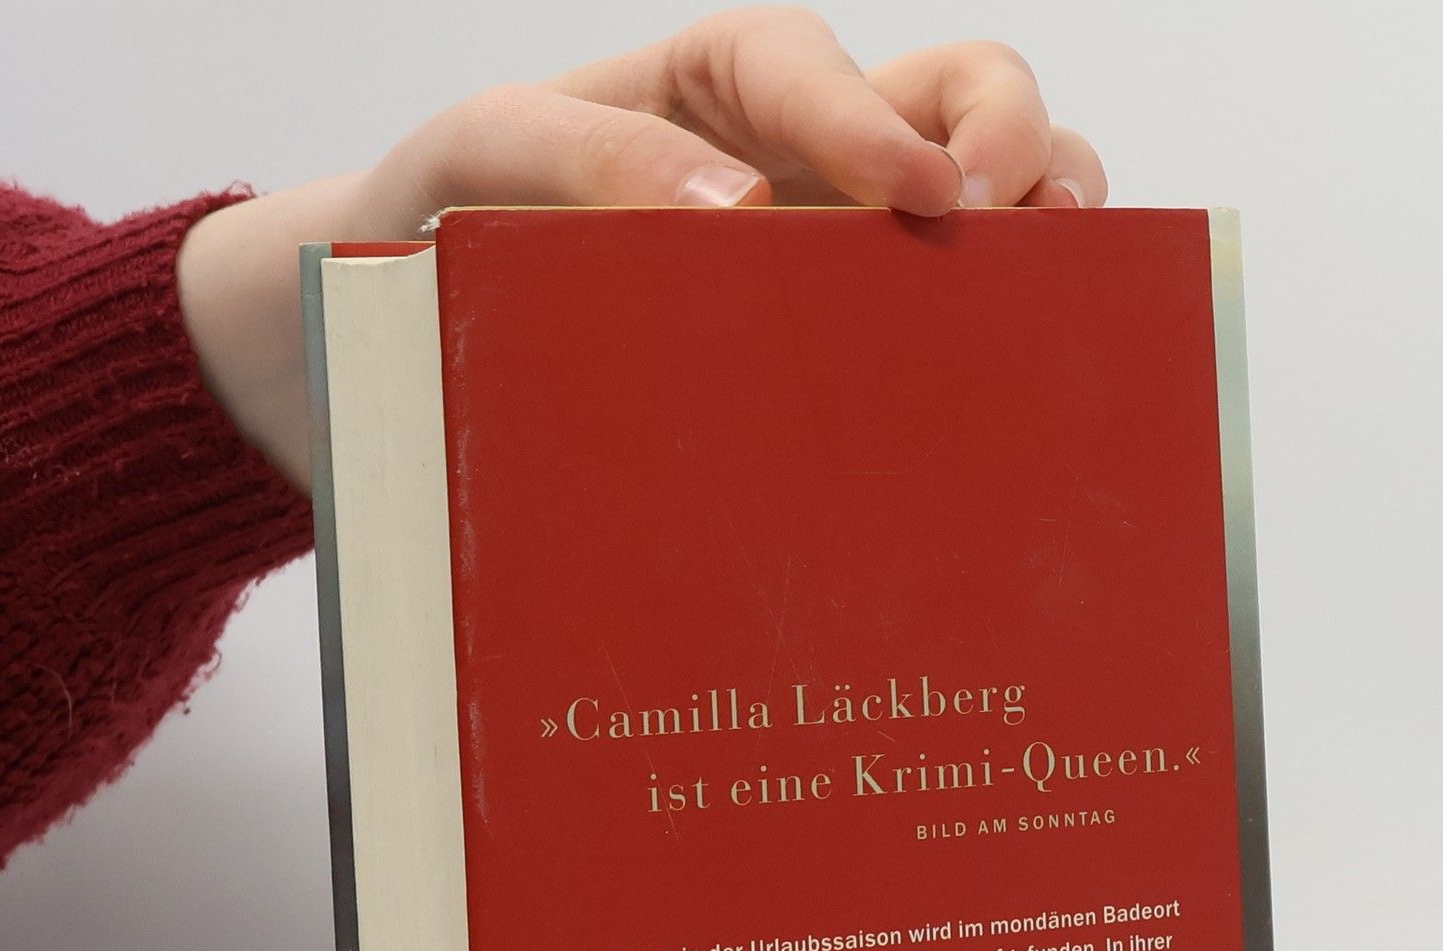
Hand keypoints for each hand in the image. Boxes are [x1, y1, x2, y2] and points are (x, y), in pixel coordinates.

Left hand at [177, 8, 1106, 489]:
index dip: (879, 118)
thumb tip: (738, 207)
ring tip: (1051, 299)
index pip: (815, 67)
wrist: (391, 362)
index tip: (921, 192)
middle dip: (1010, 144)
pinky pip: (945, 332)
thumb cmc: (433, 235)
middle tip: (1002, 230)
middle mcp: (798, 168)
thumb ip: (578, 151)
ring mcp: (832, 265)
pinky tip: (1012, 392)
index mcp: (714, 94)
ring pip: (990, 208)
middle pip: (958, 103)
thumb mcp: (474, 163)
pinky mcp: (841, 360)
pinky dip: (1007, 339)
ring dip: (1045, 233)